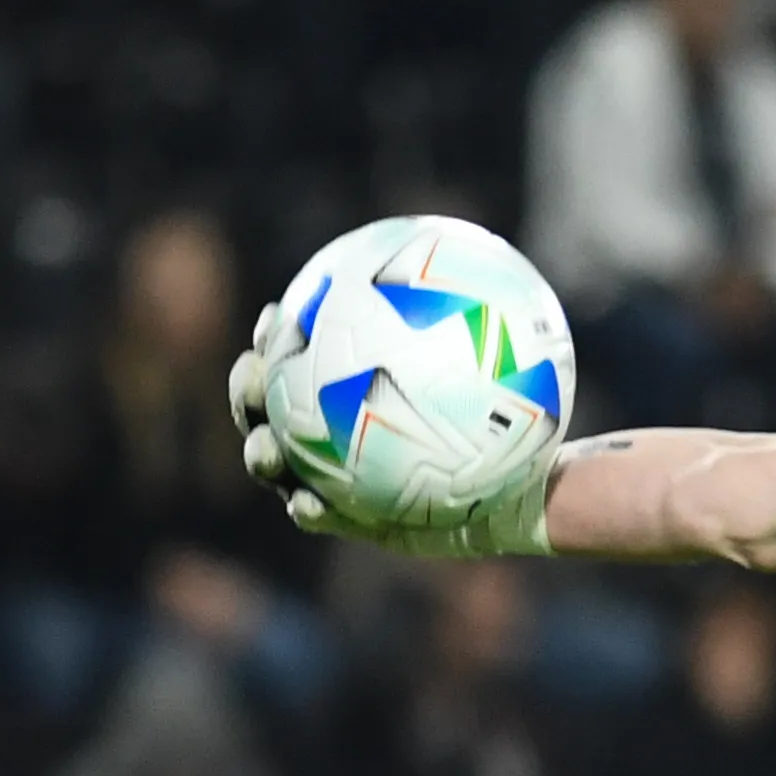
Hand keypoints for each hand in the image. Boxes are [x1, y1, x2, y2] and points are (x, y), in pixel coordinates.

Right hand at [227, 301, 554, 558]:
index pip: (295, 357)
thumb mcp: (497, 364)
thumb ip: (466, 319)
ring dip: (262, 454)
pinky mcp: (359, 522)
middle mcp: (336, 430)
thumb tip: (456, 254)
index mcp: (349, 387)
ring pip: (280, 464)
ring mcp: (340, 478)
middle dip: (247, 392)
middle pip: (269, 407)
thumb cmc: (511, 418)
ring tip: (267, 450)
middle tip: (253, 378)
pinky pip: (323, 517)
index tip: (272, 320)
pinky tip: (306, 502)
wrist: (529, 487)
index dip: (271, 339)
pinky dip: (309, 509)